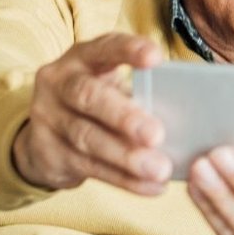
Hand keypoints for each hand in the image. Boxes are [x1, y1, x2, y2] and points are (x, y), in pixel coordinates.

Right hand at [12, 33, 170, 193]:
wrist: (44, 139)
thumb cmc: (96, 105)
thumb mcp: (110, 88)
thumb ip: (140, 94)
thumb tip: (190, 115)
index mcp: (81, 58)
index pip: (104, 48)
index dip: (128, 50)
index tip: (156, 57)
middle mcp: (58, 83)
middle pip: (88, 96)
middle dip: (124, 116)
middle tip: (157, 134)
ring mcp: (48, 118)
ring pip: (88, 138)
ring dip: (127, 156)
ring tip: (161, 169)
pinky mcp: (47, 153)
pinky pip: (90, 167)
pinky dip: (124, 179)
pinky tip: (151, 186)